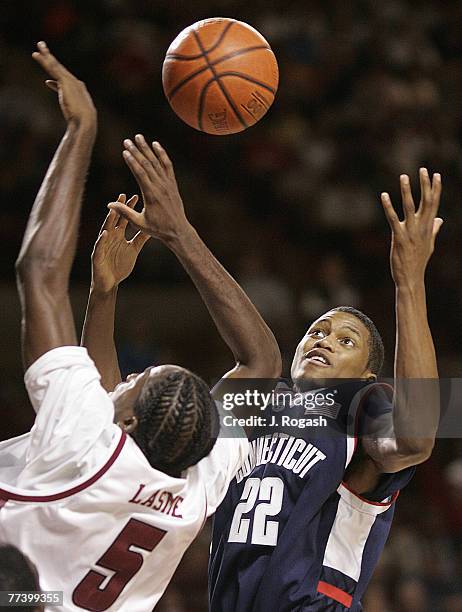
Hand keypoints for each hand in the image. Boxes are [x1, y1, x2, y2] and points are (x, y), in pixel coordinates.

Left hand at [32, 41, 95, 127]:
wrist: (85, 121)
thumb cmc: (81, 123)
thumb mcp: (74, 117)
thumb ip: (71, 114)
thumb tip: (70, 125)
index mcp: (80, 92)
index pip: (65, 84)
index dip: (56, 84)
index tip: (48, 83)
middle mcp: (76, 83)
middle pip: (60, 70)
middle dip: (52, 60)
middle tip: (44, 49)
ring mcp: (71, 81)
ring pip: (56, 66)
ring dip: (47, 55)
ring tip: (39, 45)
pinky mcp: (65, 81)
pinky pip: (53, 68)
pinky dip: (45, 61)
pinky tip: (38, 55)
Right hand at [91, 194, 149, 292]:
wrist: (110, 283)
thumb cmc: (120, 266)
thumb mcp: (133, 250)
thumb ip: (140, 239)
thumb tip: (152, 228)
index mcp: (118, 235)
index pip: (124, 218)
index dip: (129, 208)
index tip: (136, 196)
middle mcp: (109, 237)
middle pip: (113, 220)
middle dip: (118, 208)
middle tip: (123, 195)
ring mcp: (102, 245)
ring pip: (105, 230)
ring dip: (108, 221)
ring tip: (113, 210)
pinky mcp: (97, 256)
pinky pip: (99, 247)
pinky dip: (101, 240)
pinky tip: (105, 233)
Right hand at [107, 135, 190, 242]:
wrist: (178, 231)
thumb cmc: (158, 229)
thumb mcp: (139, 223)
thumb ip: (125, 213)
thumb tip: (109, 205)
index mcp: (151, 195)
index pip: (140, 174)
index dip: (132, 161)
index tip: (125, 151)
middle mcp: (160, 187)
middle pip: (147, 164)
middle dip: (136, 151)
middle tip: (127, 140)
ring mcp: (168, 184)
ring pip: (157, 163)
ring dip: (147, 149)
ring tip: (139, 137)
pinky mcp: (172, 184)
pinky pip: (167, 166)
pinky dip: (162, 154)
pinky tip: (156, 145)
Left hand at [381, 168, 441, 286]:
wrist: (411, 277)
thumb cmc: (418, 261)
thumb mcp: (429, 244)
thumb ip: (434, 229)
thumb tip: (440, 220)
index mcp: (429, 227)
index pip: (434, 204)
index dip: (435, 189)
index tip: (436, 174)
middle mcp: (421, 227)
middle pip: (425, 202)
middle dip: (425, 185)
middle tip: (423, 169)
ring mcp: (410, 232)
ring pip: (409, 207)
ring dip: (407, 191)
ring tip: (404, 176)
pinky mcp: (399, 237)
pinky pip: (393, 219)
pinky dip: (388, 207)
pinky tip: (384, 195)